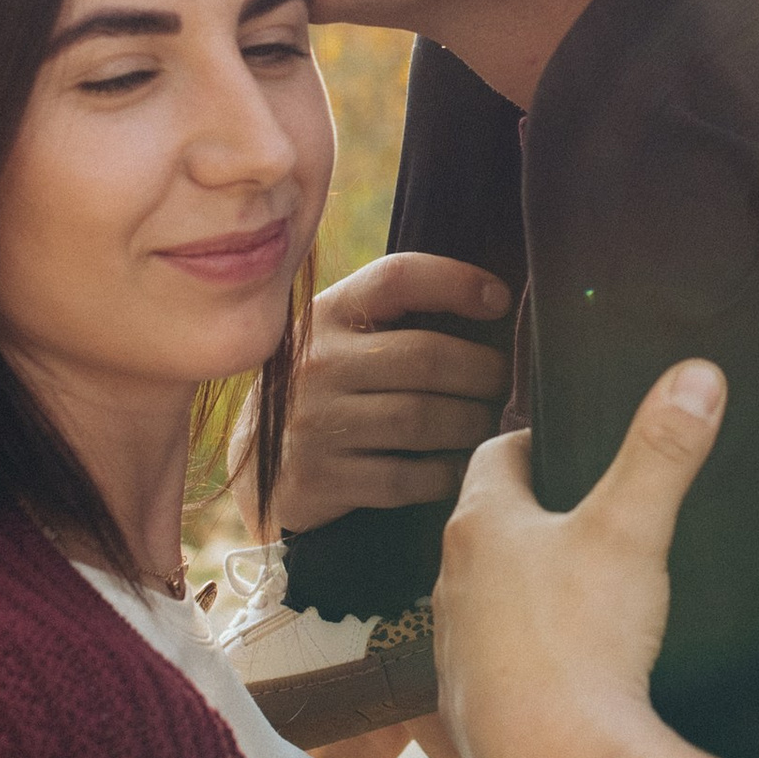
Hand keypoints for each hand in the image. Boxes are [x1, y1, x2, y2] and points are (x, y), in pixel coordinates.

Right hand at [268, 253, 513, 535]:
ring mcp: (312, 422)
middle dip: (483, 372)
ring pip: (422, 419)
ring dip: (470, 424)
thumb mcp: (341, 340)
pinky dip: (444, 474)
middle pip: (427, 357)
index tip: (501, 300)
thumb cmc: (327, 392)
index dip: (457, 282)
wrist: (256, 466)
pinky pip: (406, 478)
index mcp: (325, 315)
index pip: (397, 278)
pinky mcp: (319, 479)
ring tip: (483, 424)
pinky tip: (454, 468)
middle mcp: (315, 363)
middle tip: (502, 383)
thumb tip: (495, 302)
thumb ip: (395, 318)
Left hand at [437, 357, 721, 757]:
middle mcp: (453, 579)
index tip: (576, 443)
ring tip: (588, 587)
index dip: (539, 442)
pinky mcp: (471, 702)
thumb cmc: (582, 641)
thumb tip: (697, 374)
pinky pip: (498, 657)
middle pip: (493, 524)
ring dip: (529, 584)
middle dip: (539, 513)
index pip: (499, 455)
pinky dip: (530, 649)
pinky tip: (574, 662)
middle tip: (595, 510)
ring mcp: (457, 645)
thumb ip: (663, 450)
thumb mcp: (633, 528)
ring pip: (491, 593)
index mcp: (482, 523)